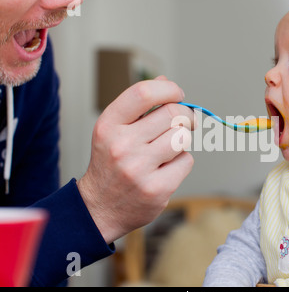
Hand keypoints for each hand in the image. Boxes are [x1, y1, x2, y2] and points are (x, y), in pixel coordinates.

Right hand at [77, 76, 194, 243]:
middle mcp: (121, 146)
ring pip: (183, 137)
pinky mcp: (157, 189)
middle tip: (185, 121)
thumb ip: (138, 106)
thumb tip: (165, 82)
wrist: (99, 209)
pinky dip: (182, 162)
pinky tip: (166, 169)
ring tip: (169, 148)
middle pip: (173, 114)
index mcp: (108, 126)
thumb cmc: (111, 164)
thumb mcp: (114, 130)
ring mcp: (139, 169)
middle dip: (185, 116)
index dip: (169, 89)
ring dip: (182, 140)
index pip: (143, 93)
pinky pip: (186, 161)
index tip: (178, 94)